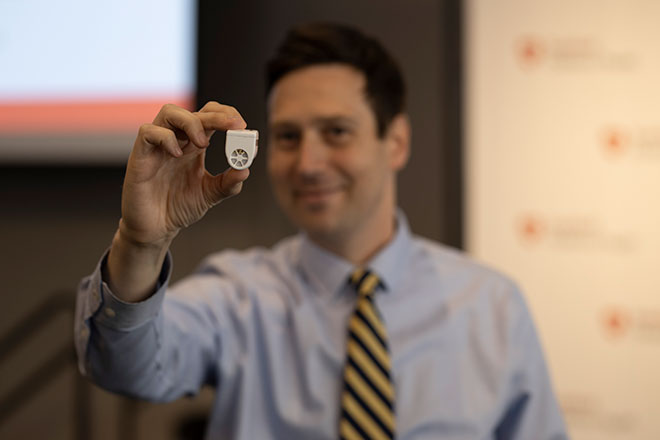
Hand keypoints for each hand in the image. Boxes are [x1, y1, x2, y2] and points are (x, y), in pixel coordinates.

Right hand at [118, 101, 249, 246]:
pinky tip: (177, 154)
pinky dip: (165, 138)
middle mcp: (177, 140)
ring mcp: (158, 146)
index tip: (243, 126)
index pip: (210, 116)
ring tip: (203, 143)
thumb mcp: (210, 195)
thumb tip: (245, 170)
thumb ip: (228, 184)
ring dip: (191, 122)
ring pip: (169, 112)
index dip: (227, 115)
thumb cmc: (179, 207)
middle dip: (217, 115)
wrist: (156, 228)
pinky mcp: (140, 156)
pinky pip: (148, 132)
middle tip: (235, 126)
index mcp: (194, 145)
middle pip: (194, 112)